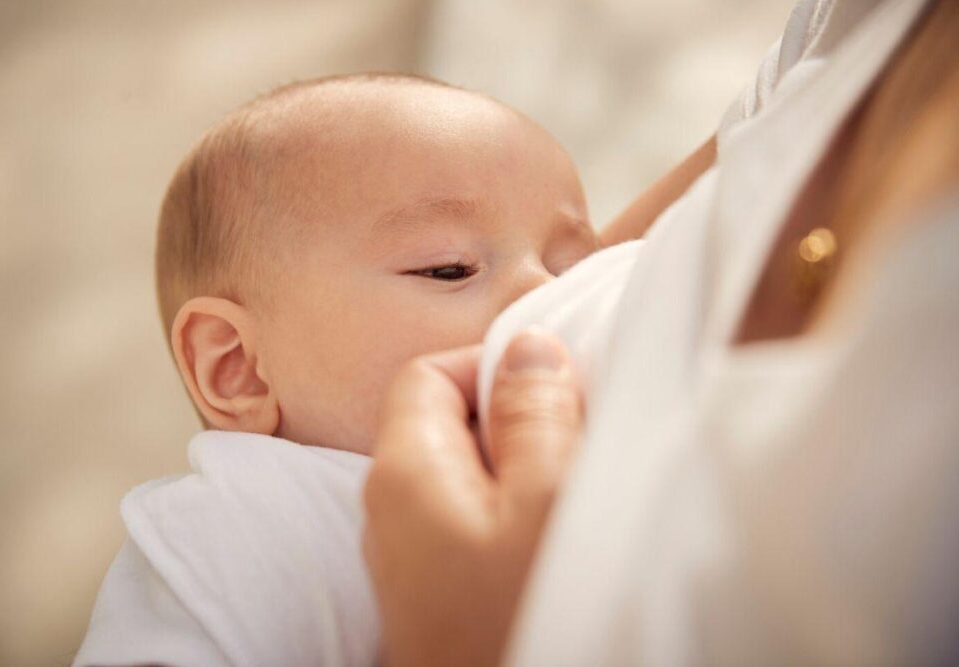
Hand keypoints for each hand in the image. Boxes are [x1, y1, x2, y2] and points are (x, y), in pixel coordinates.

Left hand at [364, 329, 582, 666]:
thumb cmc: (523, 619)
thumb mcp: (547, 499)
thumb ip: (533, 413)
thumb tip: (525, 349)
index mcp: (403, 472)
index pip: (428, 374)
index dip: (492, 366)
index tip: (555, 387)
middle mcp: (390, 513)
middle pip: (445, 425)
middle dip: (515, 420)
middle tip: (577, 443)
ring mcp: (410, 562)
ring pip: (465, 478)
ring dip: (522, 471)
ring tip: (571, 496)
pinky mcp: (436, 599)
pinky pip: (470, 528)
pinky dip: (513, 517)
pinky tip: (553, 542)